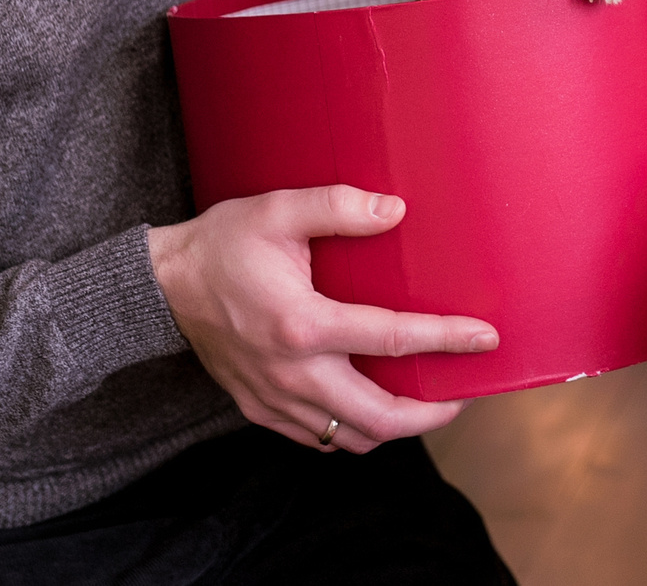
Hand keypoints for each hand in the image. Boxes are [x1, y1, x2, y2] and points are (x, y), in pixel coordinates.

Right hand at [148, 186, 496, 451]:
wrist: (160, 287)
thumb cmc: (222, 244)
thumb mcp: (279, 211)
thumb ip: (339, 207)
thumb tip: (396, 210)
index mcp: (302, 325)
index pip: (392, 339)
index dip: (447, 340)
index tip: (485, 339)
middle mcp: (291, 374)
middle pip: (379, 419)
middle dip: (431, 415)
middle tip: (461, 396)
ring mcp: (274, 399)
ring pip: (350, 439)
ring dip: (393, 427)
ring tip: (422, 403)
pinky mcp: (259, 410)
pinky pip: (318, 439)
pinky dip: (351, 431)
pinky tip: (368, 405)